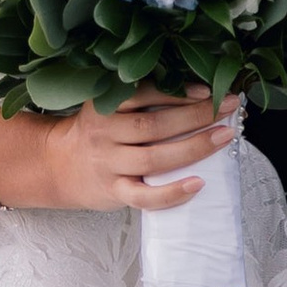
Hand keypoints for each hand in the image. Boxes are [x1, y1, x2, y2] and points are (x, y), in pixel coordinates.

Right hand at [5, 89, 238, 215]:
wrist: (58, 166)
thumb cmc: (97, 132)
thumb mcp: (107, 106)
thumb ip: (140, 99)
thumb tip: (199, 92)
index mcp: (105, 104)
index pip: (143, 93)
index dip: (177, 91)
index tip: (208, 89)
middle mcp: (104, 132)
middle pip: (154, 125)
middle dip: (196, 116)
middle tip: (228, 108)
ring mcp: (108, 164)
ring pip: (153, 158)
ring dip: (193, 148)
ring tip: (223, 137)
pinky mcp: (114, 191)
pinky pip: (144, 197)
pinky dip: (172, 193)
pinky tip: (198, 185)